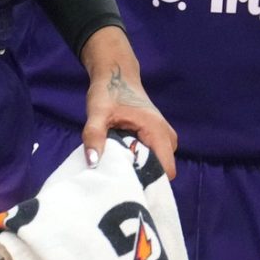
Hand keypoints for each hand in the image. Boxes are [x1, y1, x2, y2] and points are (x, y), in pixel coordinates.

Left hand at [79, 26, 176, 178]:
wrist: (116, 74)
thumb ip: (94, 136)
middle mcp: (167, 136)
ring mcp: (165, 137)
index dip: (150, 182)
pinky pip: (155, 158)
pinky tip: (124, 158)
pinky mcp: (159, 137)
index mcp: (157, 131)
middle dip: (144, 177)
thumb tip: (93, 162)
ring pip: (159, 165)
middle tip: (120, 177)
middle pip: (163, 171)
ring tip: (121, 166)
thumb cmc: (109, 91)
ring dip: (141, 169)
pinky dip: (141, 161)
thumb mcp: (97, 113)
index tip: (130, 185)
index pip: (167, 170)